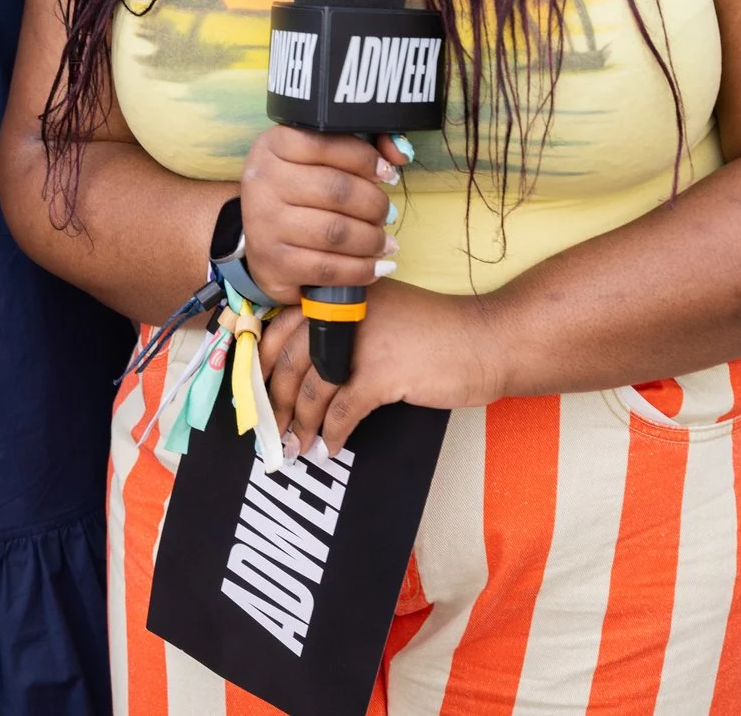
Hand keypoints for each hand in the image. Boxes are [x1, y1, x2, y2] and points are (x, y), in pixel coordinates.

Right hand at [236, 126, 402, 302]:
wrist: (258, 239)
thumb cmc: (298, 192)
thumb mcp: (317, 157)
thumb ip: (361, 145)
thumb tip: (400, 153)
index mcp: (273, 146)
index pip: (326, 143)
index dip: (366, 159)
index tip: (387, 173)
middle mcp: (263, 182)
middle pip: (337, 190)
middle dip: (374, 205)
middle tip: (385, 213)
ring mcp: (264, 225)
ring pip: (336, 233)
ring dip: (372, 239)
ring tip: (383, 241)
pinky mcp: (273, 264)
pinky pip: (328, 269)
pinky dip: (361, 270)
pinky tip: (376, 265)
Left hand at [260, 281, 503, 455]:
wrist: (486, 339)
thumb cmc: (434, 331)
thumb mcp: (379, 315)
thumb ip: (340, 329)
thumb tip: (299, 370)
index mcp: (340, 294)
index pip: (281, 325)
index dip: (262, 363)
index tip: (254, 391)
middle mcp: (345, 310)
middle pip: (290, 359)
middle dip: (275, 401)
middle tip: (272, 429)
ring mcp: (363, 341)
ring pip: (312, 389)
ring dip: (301, 425)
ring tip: (298, 446)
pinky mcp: (382, 373)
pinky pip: (342, 411)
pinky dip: (333, 434)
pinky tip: (332, 448)